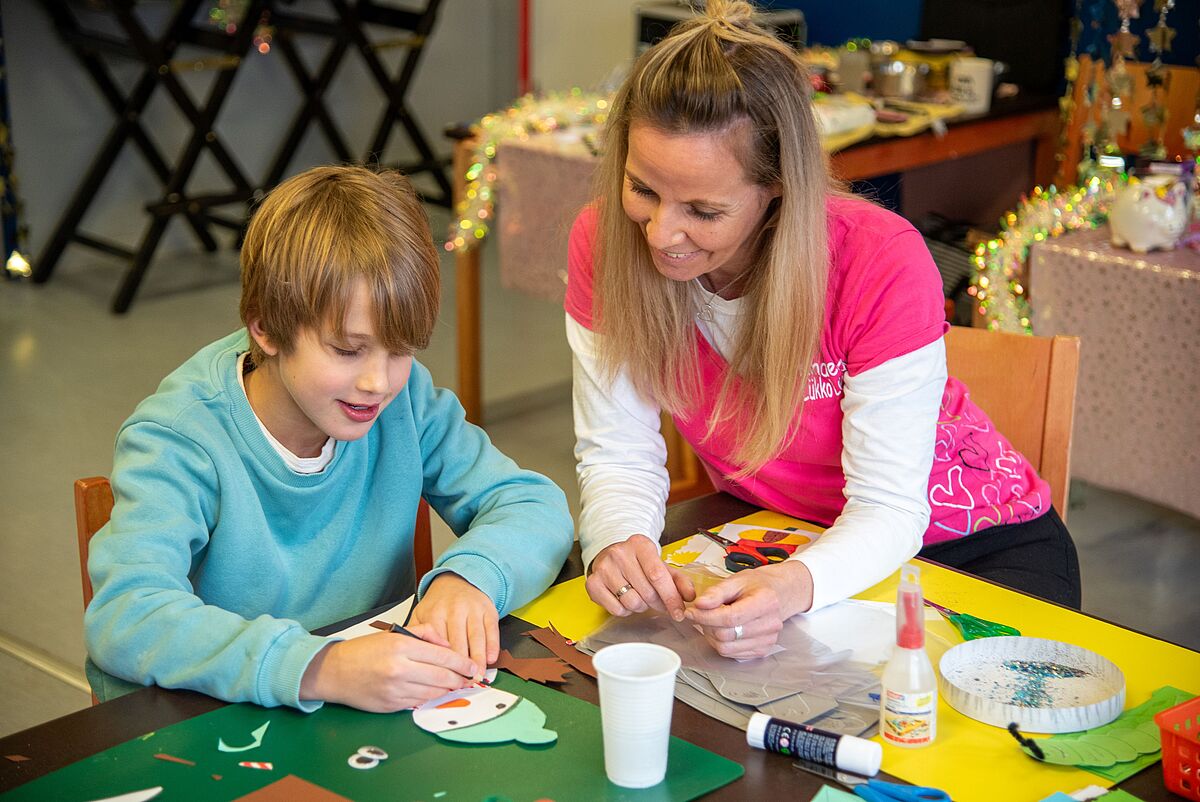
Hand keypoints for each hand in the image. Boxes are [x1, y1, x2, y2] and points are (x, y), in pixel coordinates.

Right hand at [300, 624, 476, 711]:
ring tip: (457, 686)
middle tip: (471, 679)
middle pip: (442, 677)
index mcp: (402, 646)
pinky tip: (437, 694)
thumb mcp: (393, 632)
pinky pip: (419, 703)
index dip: (462, 663)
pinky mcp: (390, 706)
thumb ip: (424, 633)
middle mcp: (400, 669)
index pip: (443, 656)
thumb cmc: (364, 650)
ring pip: (434, 693)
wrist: (334, 672)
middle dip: (461, 679)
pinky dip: (431, 698)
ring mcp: (395, 690)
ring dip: (449, 691)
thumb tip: (447, 644)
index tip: (473, 667)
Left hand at [409, 572, 498, 675]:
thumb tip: (409, 657)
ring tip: (477, 676)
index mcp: (435, 613)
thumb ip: (415, 634)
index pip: (438, 643)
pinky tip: (490, 659)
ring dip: (478, 659)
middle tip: (462, 682)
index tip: (442, 679)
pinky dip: (492, 646)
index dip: (441, 663)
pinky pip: (491, 630)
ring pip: (476, 638)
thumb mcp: (421, 613)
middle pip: (459, 642)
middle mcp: (455, 610)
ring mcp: (473, 610)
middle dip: (461, 665)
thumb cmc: (439, 603)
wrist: (458, 580)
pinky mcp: (488, 610)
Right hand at [585, 535, 695, 620]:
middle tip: (659, 603)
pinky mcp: (593, 582)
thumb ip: (679, 580)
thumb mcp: (662, 565)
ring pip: (631, 602)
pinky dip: (624, 610)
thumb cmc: (639, 563)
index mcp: (640, 544)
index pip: (658, 575)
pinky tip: (624, 598)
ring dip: (640, 606)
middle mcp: (620, 553)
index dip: (671, 597)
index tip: (679, 613)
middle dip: (658, 604)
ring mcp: (604, 567)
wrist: (611, 556)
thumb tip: (690, 596)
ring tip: (639, 596)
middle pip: (647, 591)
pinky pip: (616, 609)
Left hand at [684, 560, 813, 658]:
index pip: (730, 617)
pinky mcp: (763, 650)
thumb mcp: (736, 580)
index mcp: (766, 602)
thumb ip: (717, 592)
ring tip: (711, 622)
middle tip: (700, 614)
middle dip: (706, 625)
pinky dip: (721, 644)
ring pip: (727, 648)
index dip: (706, 616)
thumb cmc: (757, 585)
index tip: (691, 611)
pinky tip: (722, 630)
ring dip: (712, 636)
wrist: (778, 594)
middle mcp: (771, 624)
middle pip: (727, 634)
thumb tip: (700, 604)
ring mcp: (768, 640)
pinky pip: (732, 654)